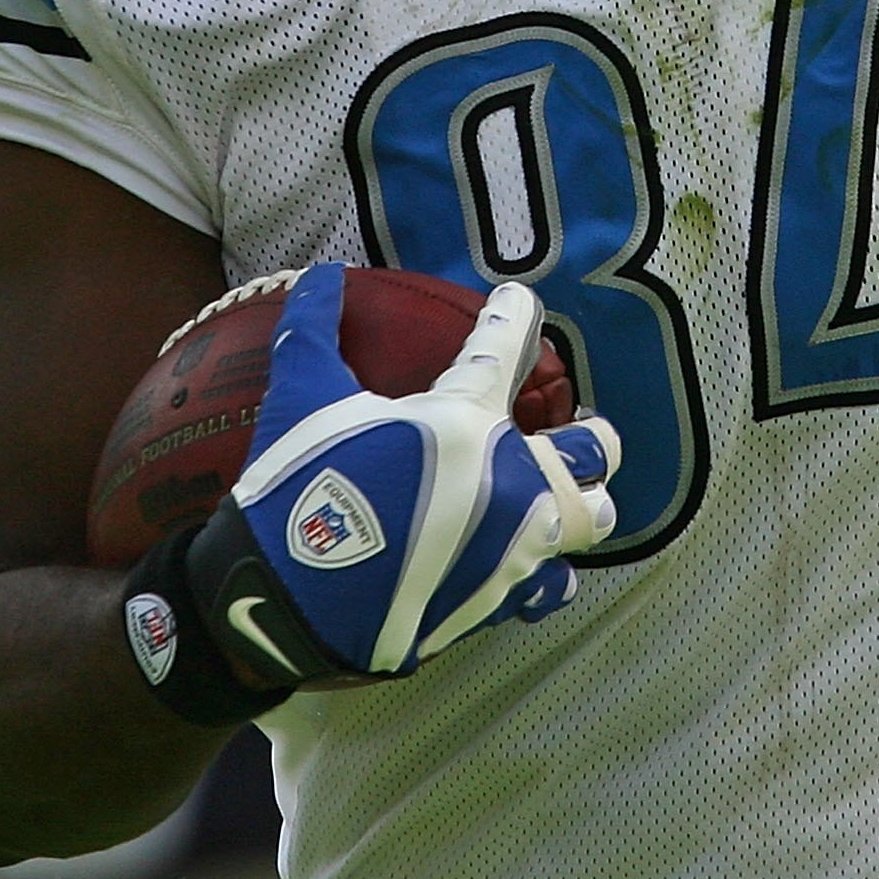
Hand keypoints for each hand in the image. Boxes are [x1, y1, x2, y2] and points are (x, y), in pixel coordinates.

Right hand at [182, 267, 620, 680]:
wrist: (284, 602)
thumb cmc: (297, 490)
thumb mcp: (301, 398)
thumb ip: (313, 330)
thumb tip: (316, 276)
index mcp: (467, 419)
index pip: (507, 345)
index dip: (516, 314)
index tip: (519, 301)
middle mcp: (511, 478)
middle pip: (594, 446)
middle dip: (589, 431)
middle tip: (573, 425)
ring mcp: (516, 544)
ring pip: (591, 516)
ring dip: (584, 500)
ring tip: (565, 492)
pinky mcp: (503, 598)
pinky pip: (550, 585)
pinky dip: (545, 572)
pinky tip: (531, 564)